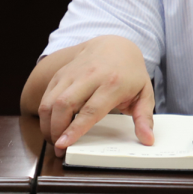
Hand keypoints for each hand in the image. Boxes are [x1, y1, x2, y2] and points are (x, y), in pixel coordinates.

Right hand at [37, 35, 154, 156]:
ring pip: (50, 100)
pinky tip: (52, 124)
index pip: (91, 109)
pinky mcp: (61, 73)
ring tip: (54, 138)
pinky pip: (46, 95)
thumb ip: (144, 118)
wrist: (115, 45)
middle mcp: (91, 76)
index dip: (75, 129)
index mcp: (113, 83)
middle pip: (65, 105)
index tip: (64, 144)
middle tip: (59, 148)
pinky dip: (45, 113)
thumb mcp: (144, 93)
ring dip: (47, 124)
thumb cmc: (130, 73)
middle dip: (56, 130)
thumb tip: (148, 140)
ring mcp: (73, 73)